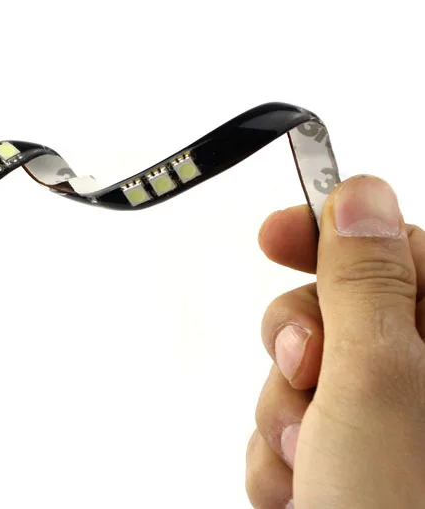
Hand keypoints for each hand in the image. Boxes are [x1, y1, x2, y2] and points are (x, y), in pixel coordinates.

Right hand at [246, 175, 424, 507]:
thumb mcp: (378, 383)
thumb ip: (366, 282)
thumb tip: (359, 198)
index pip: (399, 250)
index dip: (334, 233)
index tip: (278, 235)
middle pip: (339, 312)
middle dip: (300, 343)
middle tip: (304, 373)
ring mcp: (383, 427)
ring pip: (303, 374)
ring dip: (285, 413)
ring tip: (310, 463)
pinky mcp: (344, 460)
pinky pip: (289, 424)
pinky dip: (279, 456)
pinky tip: (301, 490)